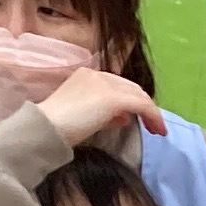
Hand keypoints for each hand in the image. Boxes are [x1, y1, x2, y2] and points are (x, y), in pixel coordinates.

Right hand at [39, 65, 161, 146]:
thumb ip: (106, 114)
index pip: (118, 86)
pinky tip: (157, 129)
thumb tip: (124, 118)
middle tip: (154, 126)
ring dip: (152, 113)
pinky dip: (153, 116)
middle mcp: (97, 76)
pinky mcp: (113, 98)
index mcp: (87, 76)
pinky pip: (141, 105)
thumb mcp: (86, 117)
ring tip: (158, 130)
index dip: (132, 101)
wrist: (47, 127)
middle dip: (145, 106)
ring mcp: (105, 85)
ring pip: (139, 95)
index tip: (138, 119)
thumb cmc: (59, 127)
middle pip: (131, 88)